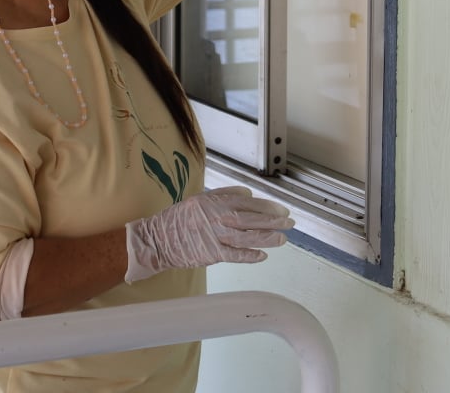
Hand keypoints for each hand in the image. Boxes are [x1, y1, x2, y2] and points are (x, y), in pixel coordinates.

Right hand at [124, 186, 293, 282]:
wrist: (160, 238)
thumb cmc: (180, 218)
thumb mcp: (201, 198)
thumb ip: (225, 194)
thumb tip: (249, 194)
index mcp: (216, 202)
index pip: (248, 203)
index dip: (268, 207)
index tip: (282, 210)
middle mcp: (217, 217)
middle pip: (252, 219)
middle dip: (274, 221)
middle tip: (290, 223)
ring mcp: (215, 236)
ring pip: (247, 237)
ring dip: (267, 238)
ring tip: (282, 239)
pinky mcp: (212, 253)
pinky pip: (235, 255)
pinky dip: (250, 255)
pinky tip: (262, 255)